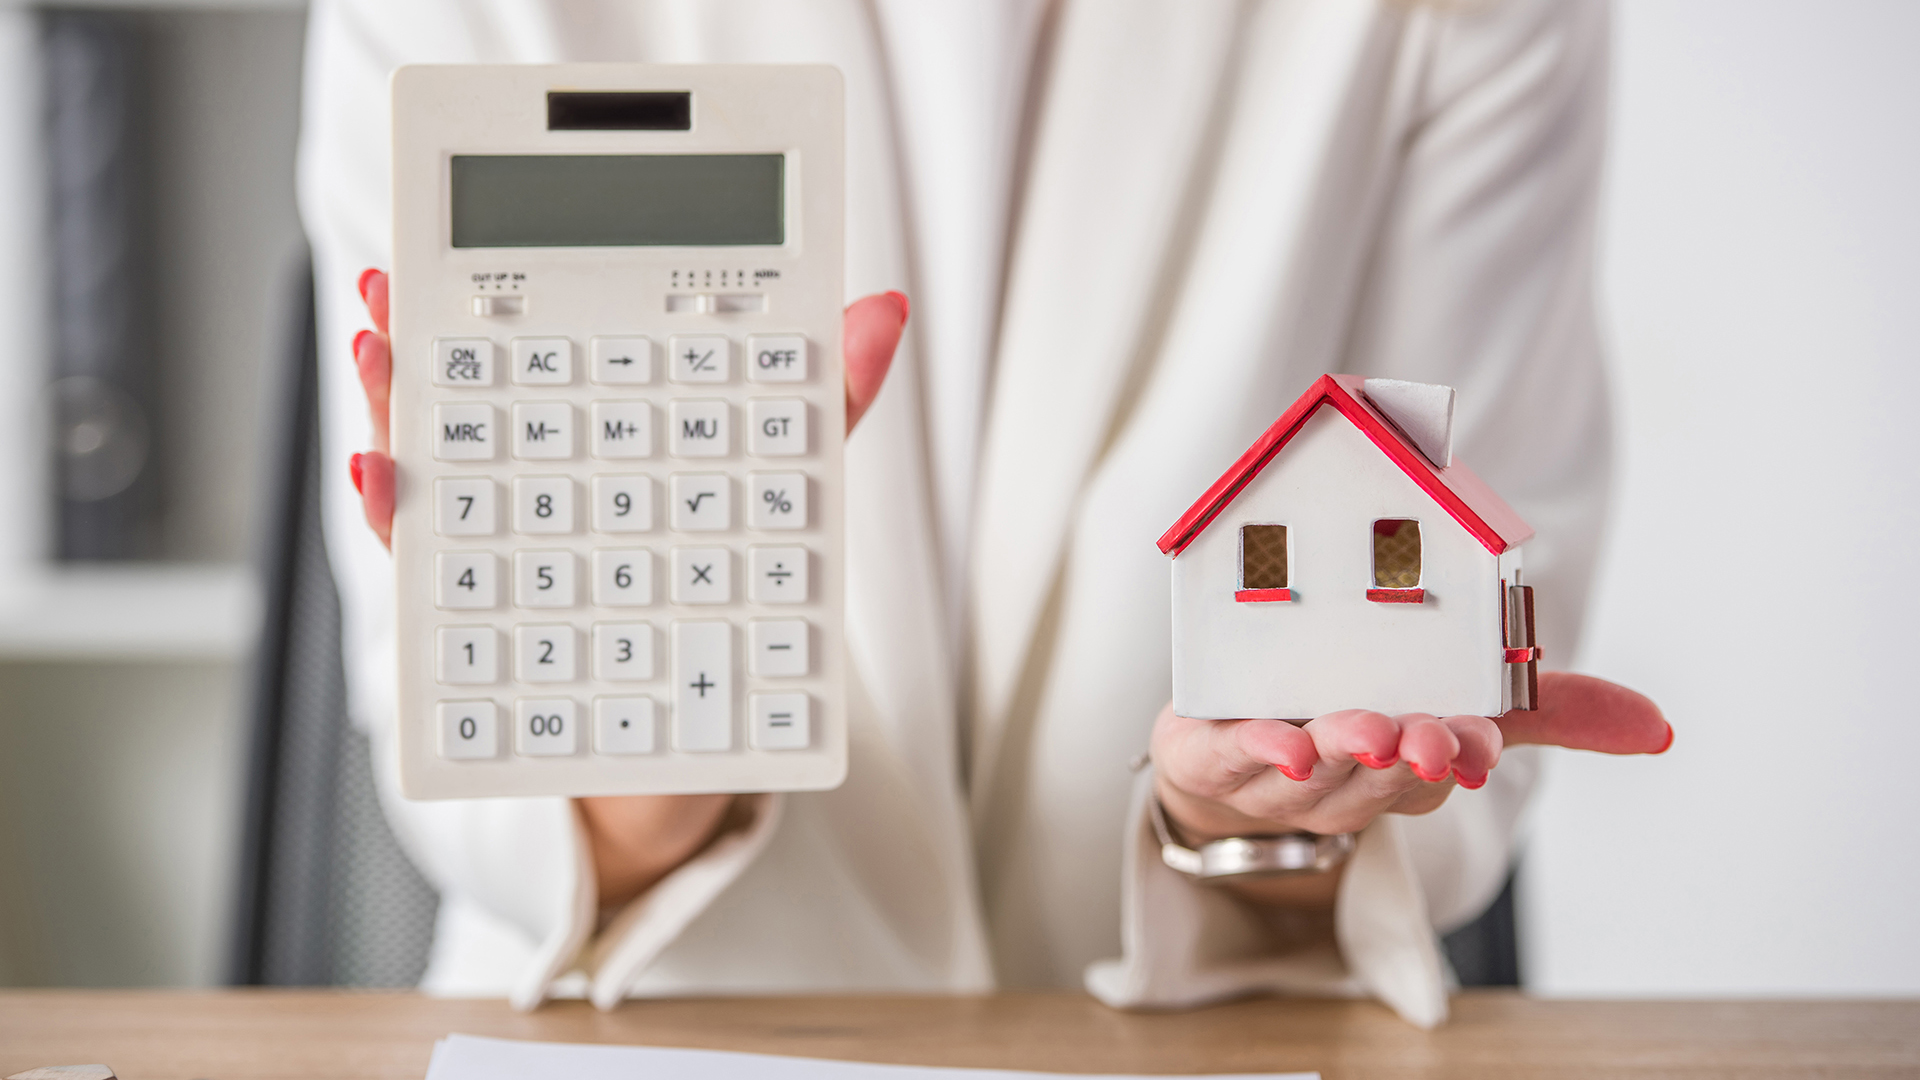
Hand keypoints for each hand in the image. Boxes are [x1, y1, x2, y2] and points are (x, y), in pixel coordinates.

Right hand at [346, 268, 908, 909]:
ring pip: (428, 476)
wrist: (709, 731)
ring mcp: (506, 554)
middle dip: (412, 343)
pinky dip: (398, 523)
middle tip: (387, 293)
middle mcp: (526, 492)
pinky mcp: (495, 623)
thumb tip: (886, 307)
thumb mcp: (790, 487)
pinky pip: (434, 575)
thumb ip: (824, 402)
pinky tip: (389, 480)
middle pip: (453, 406)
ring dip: (388, 413)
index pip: (519, 360)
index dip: (474, 303)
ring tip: (377, 355)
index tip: (440, 256)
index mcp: (583, 446)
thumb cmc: (733, 591)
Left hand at [1151, 671, 1669, 906]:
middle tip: (1426, 739)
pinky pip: (1231, 760)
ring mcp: (1276, 774)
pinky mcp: (1211, 758)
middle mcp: (1346, 777)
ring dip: (1338, 752)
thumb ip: (1547, 707)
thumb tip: (1659, 729)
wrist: (1229, 744)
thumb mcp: (1454, 702)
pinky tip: (1279, 743)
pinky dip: (1255, 752)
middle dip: (1408, 758)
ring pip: (1313, 771)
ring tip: (1359, 732)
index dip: (1464, 756)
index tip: (1478, 743)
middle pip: (1382, 775)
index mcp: (1406, 763)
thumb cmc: (1350, 714)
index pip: (1446, 768)